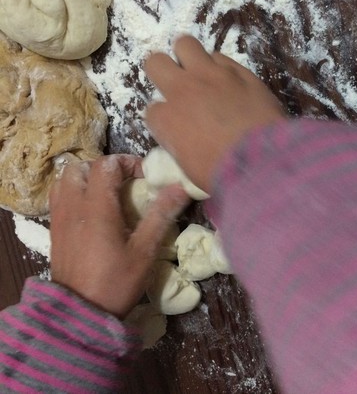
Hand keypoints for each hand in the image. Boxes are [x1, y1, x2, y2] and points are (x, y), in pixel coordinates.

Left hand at [49, 154, 189, 318]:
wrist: (79, 314)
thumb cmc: (116, 282)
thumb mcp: (145, 251)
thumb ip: (161, 215)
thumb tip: (181, 187)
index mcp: (97, 207)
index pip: (107, 164)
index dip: (129, 163)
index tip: (146, 178)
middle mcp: (73, 206)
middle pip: (81, 167)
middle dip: (105, 168)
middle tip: (126, 183)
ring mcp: (60, 218)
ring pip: (66, 180)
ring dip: (87, 179)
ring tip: (109, 195)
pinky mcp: (54, 231)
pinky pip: (60, 198)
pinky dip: (76, 194)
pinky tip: (93, 213)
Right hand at [144, 35, 284, 192]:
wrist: (262, 159)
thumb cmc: (223, 174)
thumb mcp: (190, 170)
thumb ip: (182, 148)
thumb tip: (187, 145)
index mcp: (166, 119)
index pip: (152, 110)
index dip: (164, 118)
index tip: (176, 126)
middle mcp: (182, 90)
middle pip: (156, 62)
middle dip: (163, 71)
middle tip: (177, 82)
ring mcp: (211, 75)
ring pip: (186, 44)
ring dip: (189, 57)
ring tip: (201, 72)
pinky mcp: (238, 71)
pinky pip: (220, 57)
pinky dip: (220, 66)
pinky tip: (229, 80)